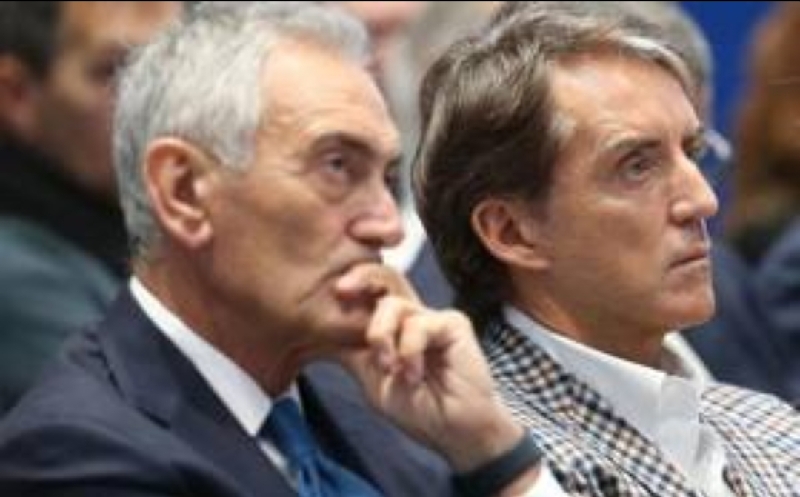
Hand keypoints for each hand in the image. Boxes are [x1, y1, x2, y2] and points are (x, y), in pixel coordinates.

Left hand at [333, 263, 524, 471]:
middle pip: (384, 278)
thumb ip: (351, 352)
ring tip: (390, 368)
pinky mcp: (452, 323)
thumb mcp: (371, 380)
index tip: (329, 294)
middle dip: (360, 277)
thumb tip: (316, 332)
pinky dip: (409, 350)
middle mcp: (411, 317)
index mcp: (391, 328)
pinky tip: (414, 375)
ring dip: (381, 335)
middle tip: (341, 290)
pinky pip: (418, 323)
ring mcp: (432, 317)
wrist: (453, 432)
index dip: (350, 286)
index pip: (369, 294)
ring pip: (392, 303)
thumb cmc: (418, 409)